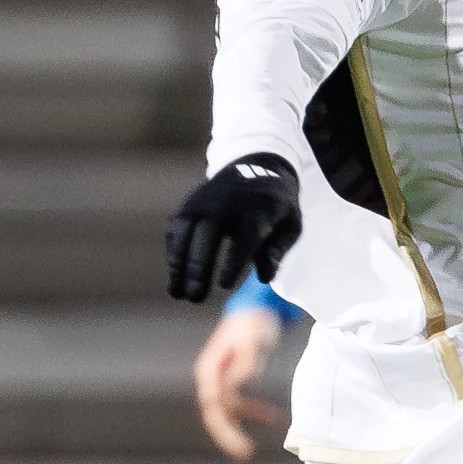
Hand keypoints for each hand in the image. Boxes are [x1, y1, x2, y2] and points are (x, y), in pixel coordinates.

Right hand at [165, 157, 300, 300]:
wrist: (256, 165)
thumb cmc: (275, 206)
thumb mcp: (290, 223)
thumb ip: (277, 249)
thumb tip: (264, 278)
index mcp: (258, 208)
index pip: (245, 236)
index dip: (233, 261)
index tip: (224, 286)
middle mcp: (226, 202)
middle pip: (207, 232)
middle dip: (198, 266)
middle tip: (195, 298)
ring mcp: (203, 202)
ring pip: (184, 232)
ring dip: (178, 264)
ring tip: (177, 295)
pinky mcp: (188, 205)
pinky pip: (176, 230)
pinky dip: (173, 255)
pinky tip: (175, 280)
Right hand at [192, 306, 289, 459]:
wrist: (255, 310)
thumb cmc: (252, 323)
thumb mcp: (252, 340)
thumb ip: (246, 362)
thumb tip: (238, 384)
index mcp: (209, 369)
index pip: (213, 402)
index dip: (224, 423)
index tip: (239, 437)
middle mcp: (211, 377)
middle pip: (214, 413)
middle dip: (228, 435)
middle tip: (244, 453)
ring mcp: (220, 380)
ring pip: (225, 413)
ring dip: (238, 429)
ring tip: (250, 449)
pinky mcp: (232, 381)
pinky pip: (238, 403)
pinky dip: (253, 412)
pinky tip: (272, 417)